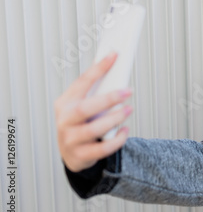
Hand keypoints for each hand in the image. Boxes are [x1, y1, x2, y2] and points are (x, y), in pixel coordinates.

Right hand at [54, 52, 132, 171]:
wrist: (72, 153)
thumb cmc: (82, 122)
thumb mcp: (82, 105)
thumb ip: (96, 91)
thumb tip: (117, 68)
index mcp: (64, 103)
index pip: (81, 82)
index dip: (98, 68)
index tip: (114, 55)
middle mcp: (64, 121)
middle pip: (84, 109)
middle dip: (108, 99)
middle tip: (128, 91)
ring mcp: (70, 140)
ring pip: (94, 129)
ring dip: (115, 118)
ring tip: (129, 109)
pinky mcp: (81, 156)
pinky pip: (102, 149)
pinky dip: (117, 140)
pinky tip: (125, 131)